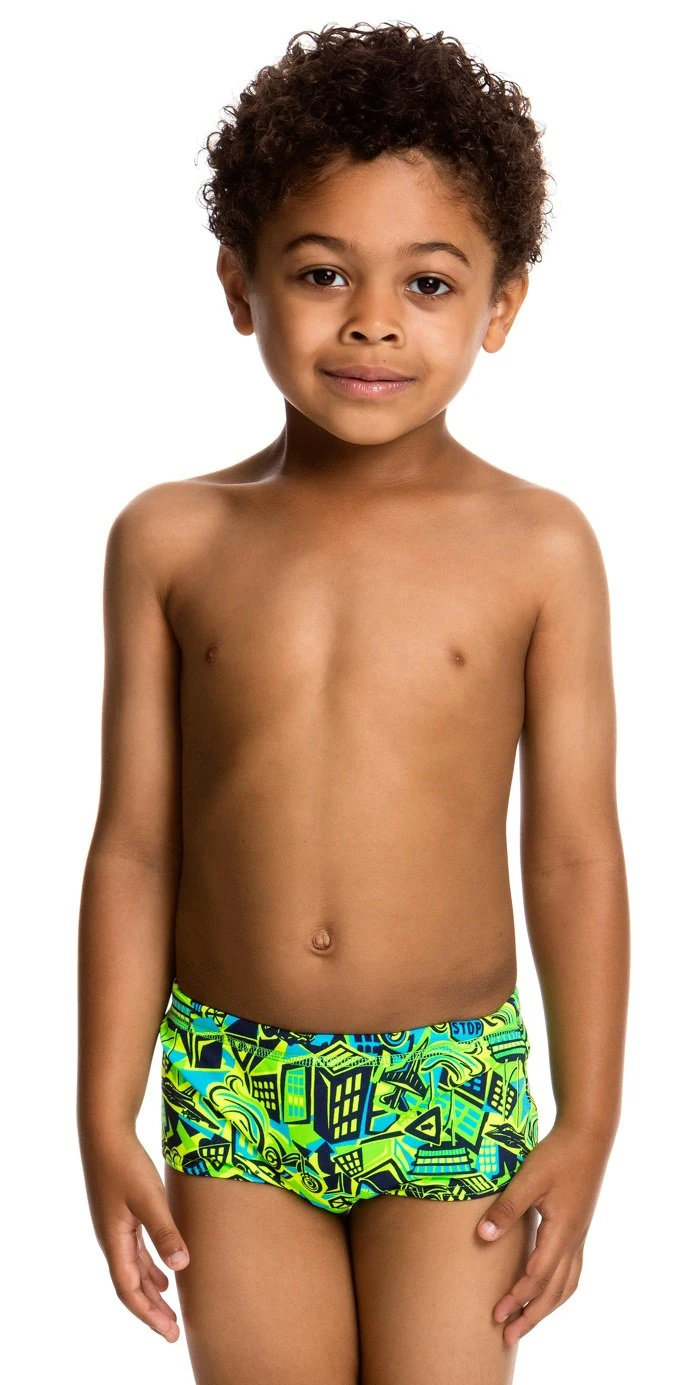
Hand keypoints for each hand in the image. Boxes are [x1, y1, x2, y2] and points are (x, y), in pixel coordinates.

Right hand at [80, 1129, 189, 1341]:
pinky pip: (136, 1252)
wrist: (106, 1133)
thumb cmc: (126, 1164)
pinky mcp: (122, 1214)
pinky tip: (165, 1269)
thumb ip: (165, 1232)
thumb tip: (181, 1267)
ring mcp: (115, 1227)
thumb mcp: (149, 1199)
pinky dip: (149, 1267)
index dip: (149, 1314)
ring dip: (151, 1290)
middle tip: (173, 1330)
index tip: (169, 1333)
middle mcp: (111, 1240)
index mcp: (114, 1242)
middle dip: (151, 1309)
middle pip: (130, 1285)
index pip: (129, 1290)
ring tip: (169, 1307)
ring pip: (133, 1269)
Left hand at [476, 1120, 613, 1344]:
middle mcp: (573, 1240)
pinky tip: (547, 1291)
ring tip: (527, 1323)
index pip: (538, 1277)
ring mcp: (579, 1236)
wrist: (588, 1137)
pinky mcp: (578, 1228)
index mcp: (561, 1232)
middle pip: (554, 1292)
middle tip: (508, 1337)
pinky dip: (559, 1290)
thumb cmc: (557, 1155)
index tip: (496, 1314)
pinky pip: (572, 1271)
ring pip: (566, 1285)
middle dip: (531, 1316)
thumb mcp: (528, 1178)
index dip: (517, 1297)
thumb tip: (483, 1235)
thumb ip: (507, 1207)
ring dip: (546, 1307)